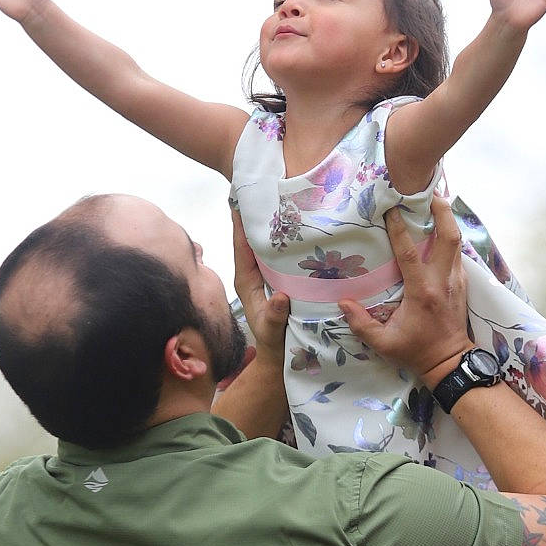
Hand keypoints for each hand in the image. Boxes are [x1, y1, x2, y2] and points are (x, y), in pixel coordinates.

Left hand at [231, 210, 289, 359]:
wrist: (282, 358)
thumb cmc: (274, 343)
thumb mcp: (273, 332)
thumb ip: (274, 317)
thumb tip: (280, 297)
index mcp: (246, 280)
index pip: (241, 245)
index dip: (241, 222)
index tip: (244, 196)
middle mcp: (255, 273)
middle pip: (254, 239)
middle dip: (259, 215)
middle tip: (269, 187)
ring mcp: (268, 275)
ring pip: (269, 244)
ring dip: (276, 225)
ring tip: (287, 199)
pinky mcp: (282, 278)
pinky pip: (283, 254)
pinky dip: (290, 240)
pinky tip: (303, 226)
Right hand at [339, 198, 472, 384]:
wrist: (450, 362)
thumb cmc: (415, 351)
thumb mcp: (383, 343)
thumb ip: (361, 324)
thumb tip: (343, 302)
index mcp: (423, 292)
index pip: (410, 254)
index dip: (400, 230)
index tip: (391, 209)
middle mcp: (444, 281)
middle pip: (449, 237)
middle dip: (441, 211)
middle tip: (429, 191)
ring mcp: (456, 280)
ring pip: (456, 242)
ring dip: (447, 220)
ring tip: (434, 200)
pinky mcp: (462, 283)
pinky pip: (457, 253)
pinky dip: (449, 236)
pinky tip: (440, 227)